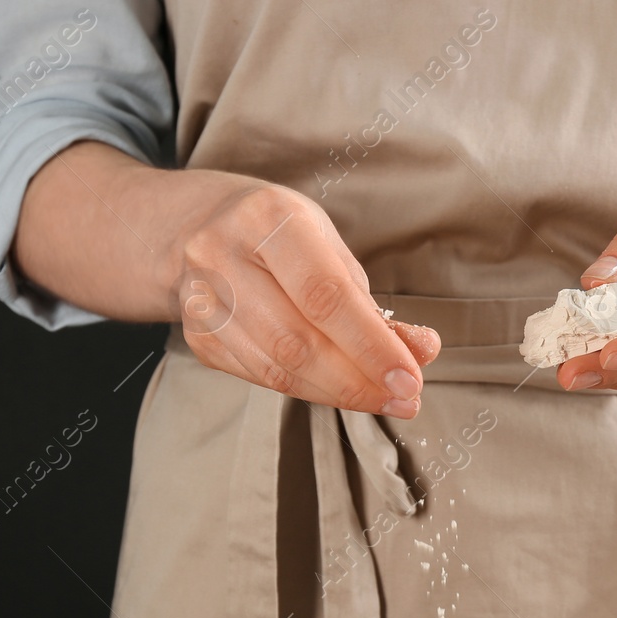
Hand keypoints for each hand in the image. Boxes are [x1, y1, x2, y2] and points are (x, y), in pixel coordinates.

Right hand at [177, 178, 439, 417]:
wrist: (196, 227)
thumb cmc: (277, 234)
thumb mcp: (328, 247)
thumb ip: (370, 303)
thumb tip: (420, 351)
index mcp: (267, 218)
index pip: (324, 295)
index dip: (370, 345)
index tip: (409, 378)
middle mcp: (223, 256)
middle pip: (297, 342)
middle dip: (359, 381)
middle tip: (404, 398)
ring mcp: (202, 301)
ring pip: (277, 369)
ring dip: (338, 393)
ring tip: (382, 399)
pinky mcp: (199, 338)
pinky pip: (261, 378)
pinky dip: (308, 390)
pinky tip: (338, 389)